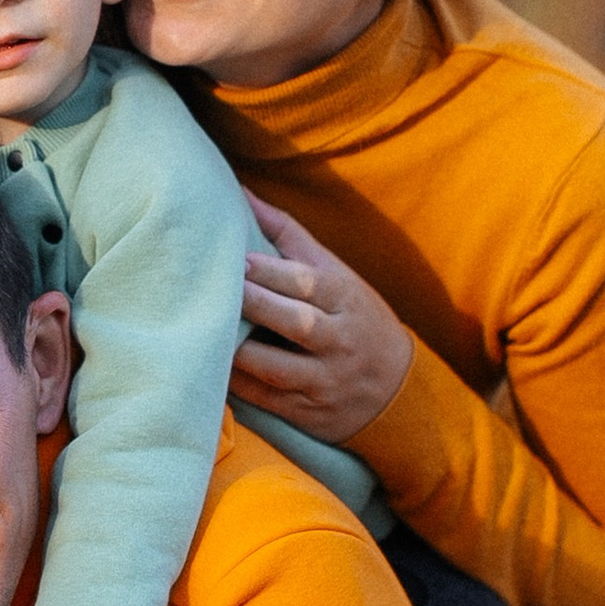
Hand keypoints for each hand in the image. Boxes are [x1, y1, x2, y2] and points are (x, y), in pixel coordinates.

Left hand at [230, 193, 414, 440]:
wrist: (397, 389)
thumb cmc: (354, 317)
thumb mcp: (337, 274)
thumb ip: (289, 237)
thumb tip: (242, 193)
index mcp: (345, 299)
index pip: (307, 283)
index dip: (270, 271)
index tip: (236, 259)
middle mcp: (338, 341)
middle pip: (297, 323)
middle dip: (257, 306)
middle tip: (218, 291)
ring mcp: (325, 381)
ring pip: (279, 369)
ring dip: (242, 353)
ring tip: (207, 333)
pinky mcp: (309, 412)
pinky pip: (269, 401)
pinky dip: (240, 387)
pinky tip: (212, 370)